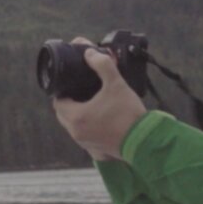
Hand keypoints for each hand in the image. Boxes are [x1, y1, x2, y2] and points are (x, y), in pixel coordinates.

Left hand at [50, 38, 147, 161]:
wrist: (144, 140)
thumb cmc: (128, 114)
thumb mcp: (116, 83)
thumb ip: (102, 64)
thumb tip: (90, 53)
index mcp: (76, 117)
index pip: (58, 101)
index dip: (63, 91)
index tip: (72, 83)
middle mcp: (76, 132)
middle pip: (63, 114)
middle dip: (69, 102)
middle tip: (80, 90)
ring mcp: (85, 143)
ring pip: (73, 125)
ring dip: (77, 114)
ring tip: (90, 102)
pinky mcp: (96, 149)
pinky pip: (84, 135)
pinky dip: (87, 126)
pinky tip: (100, 117)